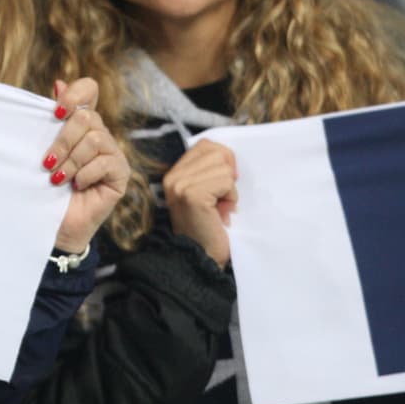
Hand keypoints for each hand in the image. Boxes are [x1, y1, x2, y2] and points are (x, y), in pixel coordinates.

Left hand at [43, 77, 129, 252]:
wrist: (53, 224)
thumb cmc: (45, 187)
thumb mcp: (43, 150)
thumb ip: (51, 120)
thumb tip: (58, 83)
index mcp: (81, 123)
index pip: (89, 89)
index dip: (75, 94)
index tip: (55, 112)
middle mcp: (99, 134)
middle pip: (86, 117)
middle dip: (62, 141)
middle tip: (47, 163)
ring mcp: (112, 153)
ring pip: (95, 139)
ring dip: (71, 161)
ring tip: (58, 179)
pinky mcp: (120, 173)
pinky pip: (105, 162)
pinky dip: (84, 174)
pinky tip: (75, 186)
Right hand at [163, 139, 237, 266]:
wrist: (200, 258)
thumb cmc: (208, 228)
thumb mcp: (204, 193)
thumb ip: (209, 172)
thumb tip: (230, 158)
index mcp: (174, 173)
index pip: (206, 145)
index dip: (223, 160)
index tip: (222, 185)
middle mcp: (174, 176)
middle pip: (216, 152)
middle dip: (227, 174)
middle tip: (221, 199)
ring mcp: (181, 185)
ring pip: (224, 167)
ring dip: (230, 189)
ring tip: (220, 208)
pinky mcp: (192, 195)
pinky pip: (226, 182)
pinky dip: (231, 198)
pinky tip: (222, 213)